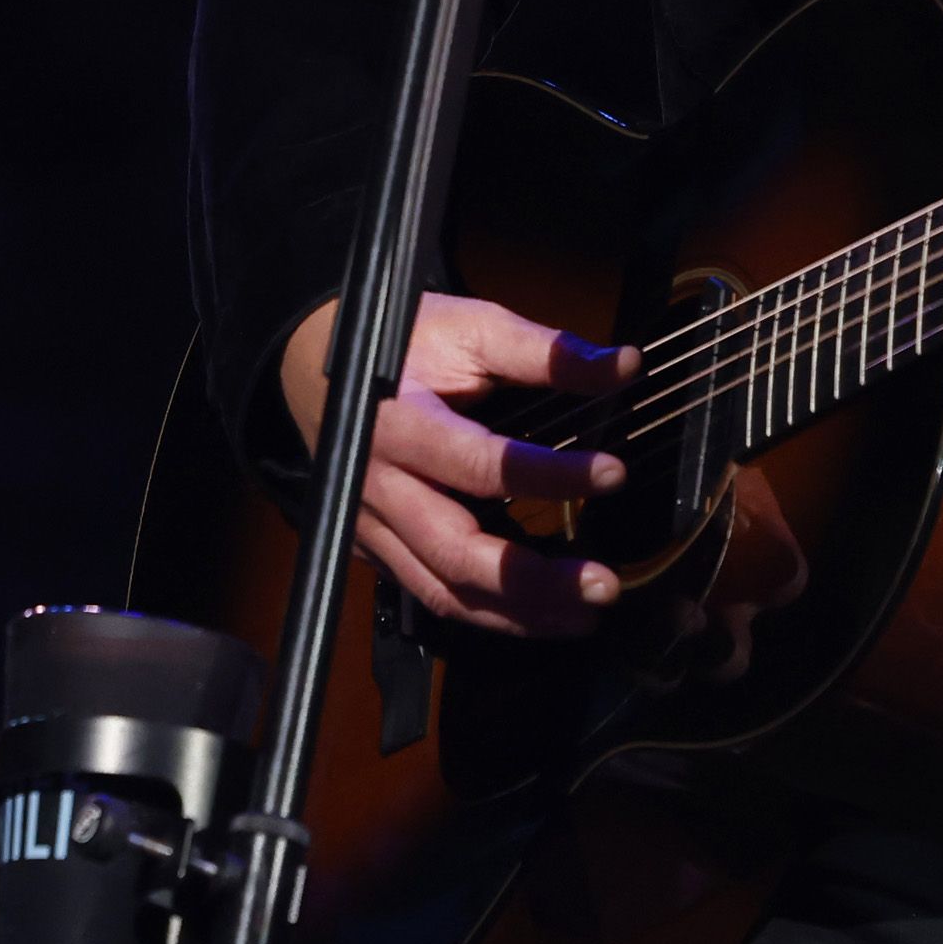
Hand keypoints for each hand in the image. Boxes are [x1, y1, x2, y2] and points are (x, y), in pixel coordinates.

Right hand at [274, 291, 634, 638]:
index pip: (479, 464)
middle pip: (456, 552)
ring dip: (520, 613)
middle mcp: (378, 488)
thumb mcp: (470, 327)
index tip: (613, 474)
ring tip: (587, 615)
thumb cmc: (405, 344)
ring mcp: (371, 528)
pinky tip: (544, 615)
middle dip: (534, 579)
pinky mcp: (374, 551)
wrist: (317, 366)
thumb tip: (625, 366)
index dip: (549, 474)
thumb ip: (544, 352)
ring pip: (445, 592)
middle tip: (604, 585)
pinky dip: (491, 614)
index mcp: (399, 424)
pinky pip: (434, 596)